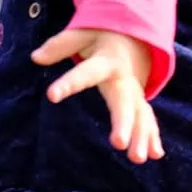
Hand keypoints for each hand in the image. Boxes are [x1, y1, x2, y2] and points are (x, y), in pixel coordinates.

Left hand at [31, 27, 165, 163]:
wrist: (136, 35)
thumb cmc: (102, 36)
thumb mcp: (82, 33)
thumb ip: (60, 45)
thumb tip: (35, 57)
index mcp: (106, 61)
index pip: (85, 73)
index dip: (69, 83)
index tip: (51, 96)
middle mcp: (123, 78)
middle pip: (123, 102)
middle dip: (123, 123)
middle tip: (118, 144)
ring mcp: (134, 92)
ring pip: (139, 114)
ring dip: (141, 136)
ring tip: (137, 158)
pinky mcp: (139, 101)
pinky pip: (147, 118)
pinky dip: (152, 136)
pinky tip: (155, 155)